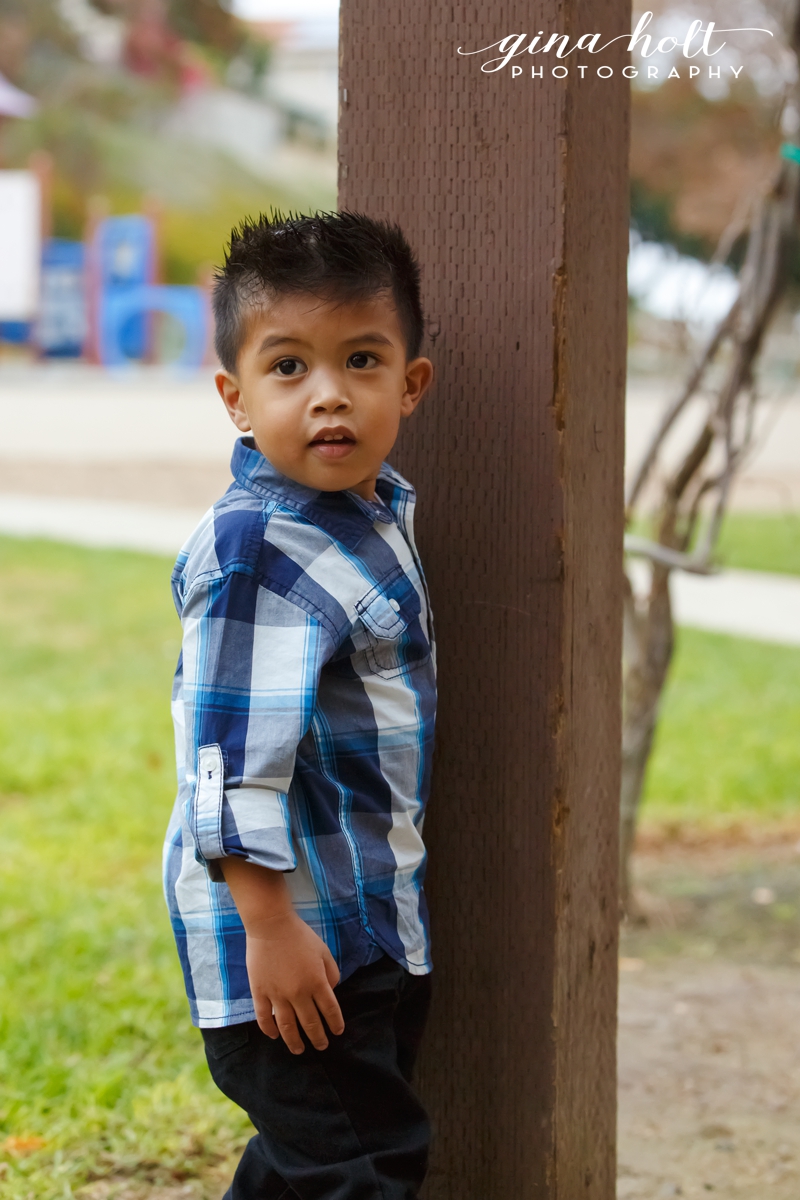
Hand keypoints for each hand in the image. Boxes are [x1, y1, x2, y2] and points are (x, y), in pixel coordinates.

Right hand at [245, 910, 343, 1053]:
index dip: (335, 1024)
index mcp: (317, 982)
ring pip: (287, 1027)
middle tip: (322, 1047)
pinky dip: (269, 1030)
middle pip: (310, 1023)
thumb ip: (331, 973)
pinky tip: (275, 1037)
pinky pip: (264, 1018)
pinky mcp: (260, 993)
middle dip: (318, 1038)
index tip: (337, 1032)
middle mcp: (298, 993)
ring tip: (299, 1050)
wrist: (271, 925)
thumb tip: (331, 992)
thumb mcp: (323, 951)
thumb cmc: (300, 936)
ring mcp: (277, 995)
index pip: (330, 1011)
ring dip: (294, 1042)